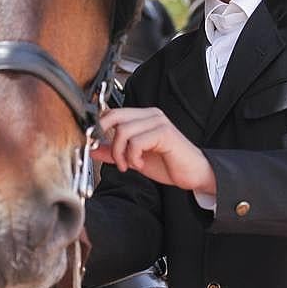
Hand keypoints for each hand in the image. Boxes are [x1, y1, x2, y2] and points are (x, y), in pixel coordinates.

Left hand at [91, 106, 216, 192]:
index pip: (112, 113)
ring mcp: (158, 122)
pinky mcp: (164, 132)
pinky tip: (141, 164)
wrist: (194, 174)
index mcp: (143, 117)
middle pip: (114, 116)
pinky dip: (133, 157)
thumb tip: (92, 149)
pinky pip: (137, 141)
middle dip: (107, 139)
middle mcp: (150, 115)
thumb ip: (114, 152)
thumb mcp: (134, 159)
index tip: (97, 147)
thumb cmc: (169, 164)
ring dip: (121, 153)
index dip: (100, 129)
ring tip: (130, 165)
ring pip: (123, 131)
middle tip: (114, 158)